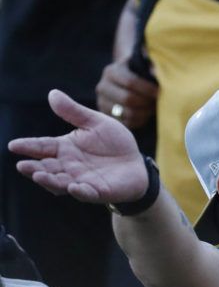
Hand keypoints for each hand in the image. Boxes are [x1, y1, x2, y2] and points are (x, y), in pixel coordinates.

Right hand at [8, 90, 147, 203]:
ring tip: (39, 175)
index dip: (28, 146)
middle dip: (34, 168)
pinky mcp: (99, 191)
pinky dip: (80, 191)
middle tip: (22, 166)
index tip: (13, 145)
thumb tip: (52, 93)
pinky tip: (74, 187)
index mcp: (65, 148)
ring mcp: (82, 180)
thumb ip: (74, 112)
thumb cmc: (114, 143)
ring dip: (50, 180)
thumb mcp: (96, 123)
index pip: (43, 146)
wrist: (137, 164)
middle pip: (47, 167)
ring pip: (61, 183)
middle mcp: (69, 166)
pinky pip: (87, 193)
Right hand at [96, 58, 158, 128]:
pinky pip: (127, 123)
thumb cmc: (139, 72)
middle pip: (128, 99)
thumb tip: (156, 73)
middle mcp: (103, 87)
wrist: (126, 82)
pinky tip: (147, 114)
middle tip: (158, 102)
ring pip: (128, 113)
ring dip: (145, 112)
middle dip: (146, 102)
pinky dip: (140, 120)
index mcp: (111, 72)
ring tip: (154, 108)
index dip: (148, 89)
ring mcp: (103, 103)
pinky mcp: (108, 116)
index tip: (160, 92)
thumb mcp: (143, 64)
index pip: (130, 82)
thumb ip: (150, 66)